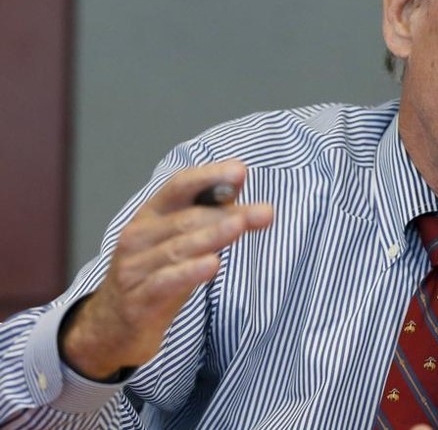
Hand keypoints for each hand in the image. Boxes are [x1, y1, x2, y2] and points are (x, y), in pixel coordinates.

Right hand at [59, 160, 272, 379]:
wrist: (112, 328)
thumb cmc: (155, 274)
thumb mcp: (181, 240)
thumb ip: (209, 211)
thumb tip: (238, 179)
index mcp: (151, 214)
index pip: (179, 186)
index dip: (209, 176)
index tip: (240, 171)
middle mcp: (138, 236)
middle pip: (187, 218)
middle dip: (227, 213)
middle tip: (264, 212)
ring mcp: (134, 268)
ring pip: (178, 248)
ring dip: (213, 236)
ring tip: (241, 226)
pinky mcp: (137, 300)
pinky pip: (165, 282)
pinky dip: (189, 272)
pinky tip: (213, 264)